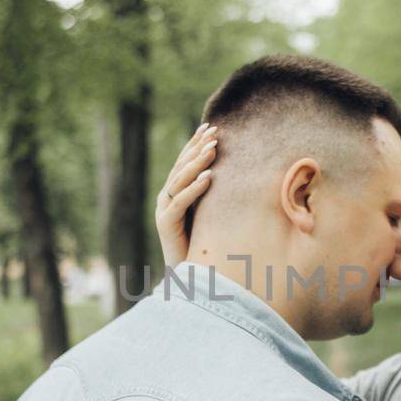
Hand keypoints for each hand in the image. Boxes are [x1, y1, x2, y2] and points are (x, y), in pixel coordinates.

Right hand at [155, 122, 217, 267]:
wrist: (190, 274)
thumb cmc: (204, 243)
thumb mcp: (211, 213)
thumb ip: (215, 194)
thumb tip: (237, 174)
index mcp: (175, 192)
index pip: (185, 162)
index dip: (195, 143)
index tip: (210, 126)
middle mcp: (166, 198)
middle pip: (181, 167)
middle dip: (197, 148)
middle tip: (214, 132)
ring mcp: (163, 210)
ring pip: (179, 180)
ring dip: (197, 163)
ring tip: (212, 149)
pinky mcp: (165, 224)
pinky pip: (180, 202)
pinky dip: (194, 188)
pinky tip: (208, 177)